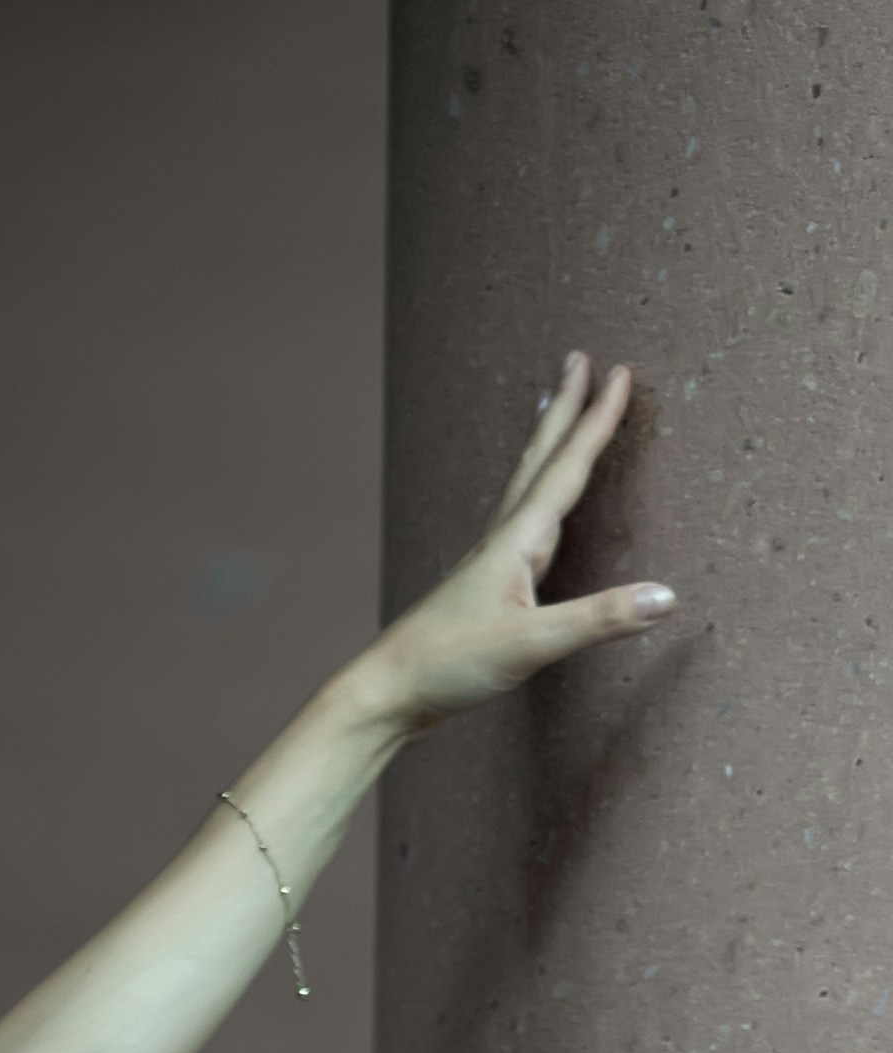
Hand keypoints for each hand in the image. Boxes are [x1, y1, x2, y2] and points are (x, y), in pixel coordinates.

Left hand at [374, 354, 674, 722]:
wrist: (385, 694)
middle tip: (578, 358)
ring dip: (547, 442)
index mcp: (518, 541)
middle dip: (565, 408)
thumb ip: (599, 620)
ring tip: (555, 407)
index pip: (567, 467)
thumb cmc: (449, 665)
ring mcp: (490, 560)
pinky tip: (534, 505)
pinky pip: (520, 519)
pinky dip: (535, 491)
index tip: (620, 373)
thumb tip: (668, 597)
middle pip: (540, 459)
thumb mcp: (531, 645)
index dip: (597, 420)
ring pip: (527, 484)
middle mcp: (503, 540)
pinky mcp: (484, 585)